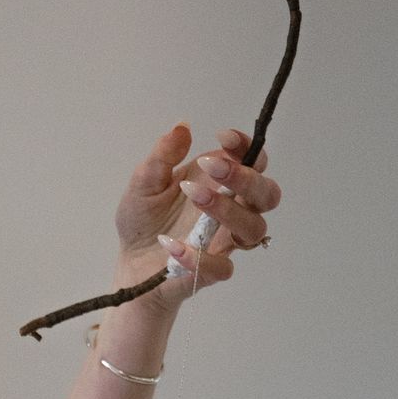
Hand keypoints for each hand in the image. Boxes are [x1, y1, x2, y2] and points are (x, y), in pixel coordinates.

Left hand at [111, 122, 279, 304]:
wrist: (130, 263)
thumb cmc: (145, 221)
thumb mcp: (144, 182)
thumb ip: (163, 156)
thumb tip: (182, 127)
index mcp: (221, 182)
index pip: (252, 160)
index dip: (247, 146)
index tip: (223, 137)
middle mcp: (233, 209)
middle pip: (267, 193)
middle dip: (245, 177)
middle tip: (210, 166)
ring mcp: (226, 241)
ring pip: (254, 228)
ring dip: (227, 209)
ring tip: (191, 195)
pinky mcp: (213, 271)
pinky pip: (223, 267)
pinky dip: (198, 256)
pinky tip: (172, 245)